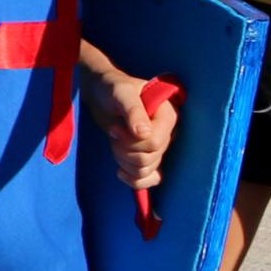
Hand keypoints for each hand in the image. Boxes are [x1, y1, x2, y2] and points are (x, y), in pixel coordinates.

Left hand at [86, 58, 174, 185]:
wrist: (102, 94)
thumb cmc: (112, 88)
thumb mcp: (121, 93)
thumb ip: (133, 111)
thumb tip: (144, 134)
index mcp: (168, 115)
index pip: (155, 142)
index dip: (131, 141)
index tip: (115, 128)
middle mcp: (168, 133)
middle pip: (149, 159)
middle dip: (124, 150)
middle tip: (114, 132)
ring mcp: (159, 147)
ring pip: (145, 170)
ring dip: (123, 161)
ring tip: (115, 142)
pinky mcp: (149, 157)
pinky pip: (149, 180)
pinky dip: (134, 181)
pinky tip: (120, 172)